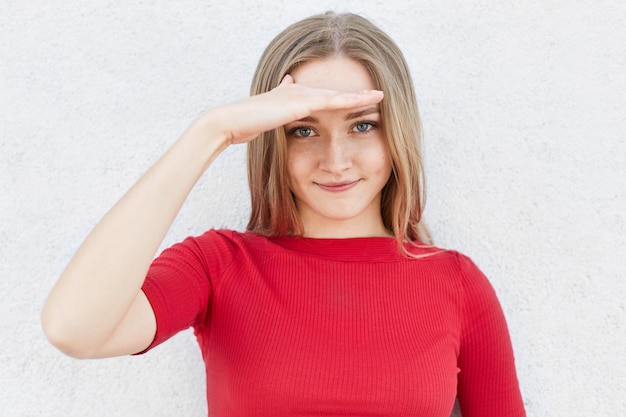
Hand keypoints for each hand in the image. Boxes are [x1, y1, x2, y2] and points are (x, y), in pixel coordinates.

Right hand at [206, 74, 383, 143]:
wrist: (231, 122)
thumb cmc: (245, 124)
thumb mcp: (267, 119)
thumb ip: (278, 112)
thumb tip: (283, 100)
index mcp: (293, 96)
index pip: (324, 98)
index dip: (342, 99)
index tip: (359, 102)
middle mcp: (299, 91)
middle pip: (335, 93)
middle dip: (356, 94)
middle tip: (378, 95)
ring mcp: (299, 95)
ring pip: (337, 94)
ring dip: (358, 95)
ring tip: (379, 95)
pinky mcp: (300, 102)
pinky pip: (331, 101)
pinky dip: (348, 100)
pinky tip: (364, 100)